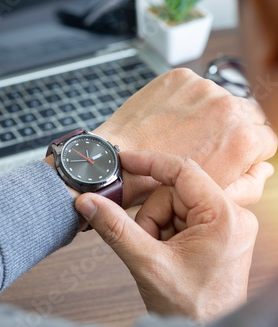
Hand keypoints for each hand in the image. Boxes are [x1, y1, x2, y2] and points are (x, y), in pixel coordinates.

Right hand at [75, 151, 273, 321]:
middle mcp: (229, 217)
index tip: (124, 160)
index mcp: (223, 217)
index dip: (149, 163)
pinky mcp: (212, 236)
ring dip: (155, 228)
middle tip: (148, 244)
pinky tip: (165, 255)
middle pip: (172, 193)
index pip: (183, 170)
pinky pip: (177, 219)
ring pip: (171, 206)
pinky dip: (162, 234)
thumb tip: (89, 202)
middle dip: (151, 217)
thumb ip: (115, 228)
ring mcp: (221, 226)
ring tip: (158, 255)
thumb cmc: (193, 308)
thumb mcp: (147, 263)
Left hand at [92, 68, 276, 207]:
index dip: (247, 150)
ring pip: (219, 98)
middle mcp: (228, 107)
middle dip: (231, 129)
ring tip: (182, 132)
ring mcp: (202, 89)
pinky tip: (169, 119)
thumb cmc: (159, 184)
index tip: (228, 154)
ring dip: (208, 112)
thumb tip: (264, 166)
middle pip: (247, 114)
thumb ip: (249, 183)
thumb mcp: (211, 195)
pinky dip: (186, 100)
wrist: (116, 161)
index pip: (266, 138)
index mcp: (243, 139)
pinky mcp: (179, 78)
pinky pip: (194, 87)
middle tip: (206, 143)